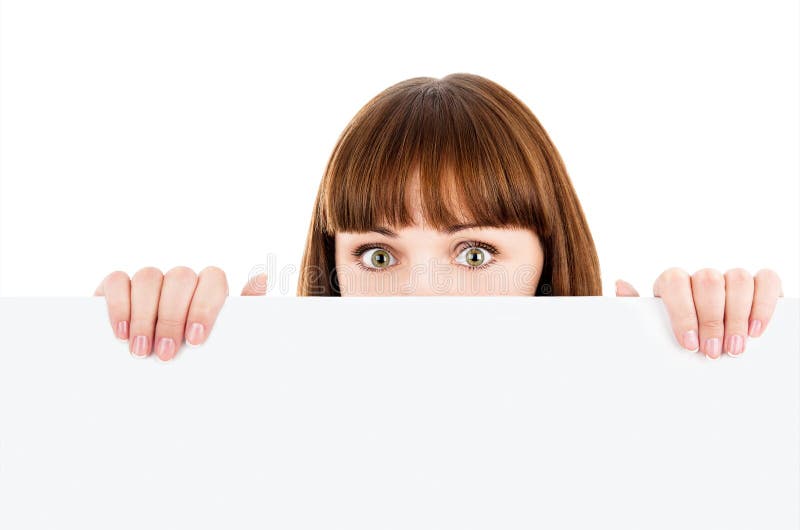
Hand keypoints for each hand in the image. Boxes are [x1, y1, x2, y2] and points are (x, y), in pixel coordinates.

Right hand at [94, 267, 266, 360]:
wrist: (151, 382)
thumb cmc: (192, 359)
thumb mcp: (219, 344)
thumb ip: (240, 315)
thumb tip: (263, 277)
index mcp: (208, 290)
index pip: (213, 278)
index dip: (205, 306)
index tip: (196, 340)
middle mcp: (180, 281)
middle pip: (180, 278)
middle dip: (172, 318)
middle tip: (166, 354)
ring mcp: (149, 281)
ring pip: (149, 277)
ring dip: (146, 316)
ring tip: (142, 351)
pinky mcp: (117, 286)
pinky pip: (117, 281)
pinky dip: (119, 306)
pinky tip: (122, 333)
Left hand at [615, 268, 783, 359]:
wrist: (712, 352)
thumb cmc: (679, 341)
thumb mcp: (656, 331)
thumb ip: (637, 312)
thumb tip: (619, 283)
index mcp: (673, 284)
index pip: (674, 281)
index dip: (682, 311)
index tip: (688, 344)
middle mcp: (702, 277)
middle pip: (708, 280)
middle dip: (711, 320)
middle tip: (712, 352)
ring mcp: (731, 279)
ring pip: (737, 279)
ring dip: (737, 317)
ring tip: (734, 348)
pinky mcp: (760, 285)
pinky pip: (766, 280)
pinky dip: (763, 304)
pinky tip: (756, 331)